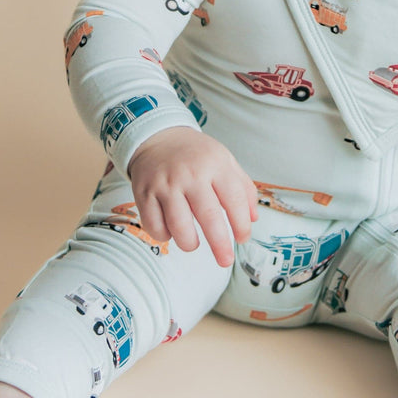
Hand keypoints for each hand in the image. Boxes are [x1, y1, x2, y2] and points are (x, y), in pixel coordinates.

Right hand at [125, 126, 258, 268]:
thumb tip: (253, 219)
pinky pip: (154, 226)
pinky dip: (164, 235)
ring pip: (179, 226)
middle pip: (209, 217)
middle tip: (225, 260)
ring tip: (193, 243)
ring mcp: (165, 184)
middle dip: (220, 245)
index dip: (242, 224)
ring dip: (189, 243)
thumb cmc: (196, 155)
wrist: (158, 136)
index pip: (235, 199)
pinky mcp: (144, 193)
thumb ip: (243, 188)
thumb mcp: (225, 160)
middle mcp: (190, 174)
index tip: (242, 238)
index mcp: (215, 164)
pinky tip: (171, 230)